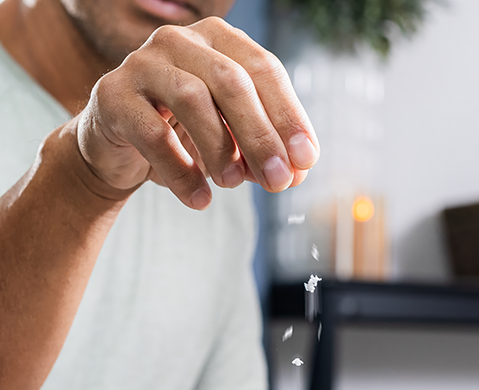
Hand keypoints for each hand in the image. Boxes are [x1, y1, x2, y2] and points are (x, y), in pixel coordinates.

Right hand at [75, 18, 318, 208]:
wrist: (119, 150)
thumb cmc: (184, 137)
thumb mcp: (231, 141)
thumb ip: (264, 151)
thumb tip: (298, 172)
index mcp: (218, 40)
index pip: (264, 70)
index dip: (289, 116)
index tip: (305, 160)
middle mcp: (180, 41)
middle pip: (231, 81)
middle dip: (260, 136)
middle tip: (277, 181)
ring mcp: (142, 63)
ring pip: (192, 98)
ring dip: (220, 148)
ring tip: (232, 184)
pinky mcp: (112, 95)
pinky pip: (153, 134)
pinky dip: (181, 171)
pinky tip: (199, 199)